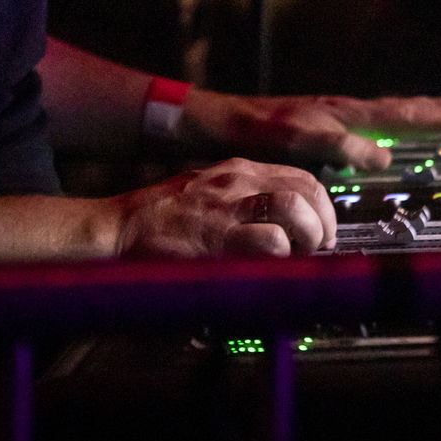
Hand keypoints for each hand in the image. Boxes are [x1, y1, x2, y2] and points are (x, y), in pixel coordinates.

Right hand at [107, 157, 338, 257]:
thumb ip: (245, 200)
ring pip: (295, 209)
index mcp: (239, 170)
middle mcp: (238, 182)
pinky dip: (279, 258)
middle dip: (322, 224)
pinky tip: (268, 270)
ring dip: (306, 239)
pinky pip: (269, 242)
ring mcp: (228, 208)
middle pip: (307, 191)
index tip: (323, 231)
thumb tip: (285, 226)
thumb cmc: (160, 218)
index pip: (302, 177)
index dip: (321, 207)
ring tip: (295, 259)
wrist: (118, 228)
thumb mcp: (209, 191)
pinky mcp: (217, 238)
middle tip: (314, 250)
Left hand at [182, 90, 440, 171]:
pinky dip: (399, 125)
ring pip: (394, 113)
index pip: (407, 116)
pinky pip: (376, 122)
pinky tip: (397, 135)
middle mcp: (348, 110)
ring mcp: (338, 116)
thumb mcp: (299, 142)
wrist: (221, 122)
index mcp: (348, 113)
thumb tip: (384, 158)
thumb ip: (341, 147)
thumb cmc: (256, 133)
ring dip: (427, 115)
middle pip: (408, 109)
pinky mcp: (325, 125)